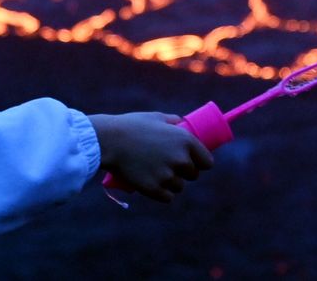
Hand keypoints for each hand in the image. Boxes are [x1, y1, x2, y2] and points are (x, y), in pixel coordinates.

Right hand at [89, 112, 213, 202]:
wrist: (109, 141)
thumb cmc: (132, 126)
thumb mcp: (157, 118)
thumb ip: (173, 122)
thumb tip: (181, 123)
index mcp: (186, 141)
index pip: (207, 162)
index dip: (201, 163)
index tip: (195, 163)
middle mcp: (181, 159)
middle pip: (193, 175)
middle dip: (185, 172)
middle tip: (172, 168)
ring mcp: (168, 176)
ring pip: (179, 187)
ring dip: (173, 183)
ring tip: (161, 176)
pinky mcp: (154, 189)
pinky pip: (168, 197)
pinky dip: (163, 194)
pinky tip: (158, 188)